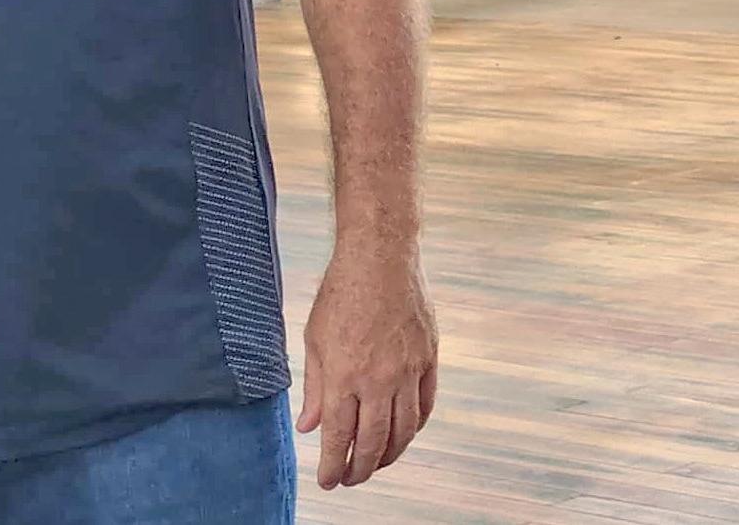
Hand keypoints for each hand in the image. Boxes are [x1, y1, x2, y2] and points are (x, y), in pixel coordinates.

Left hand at [296, 248, 436, 489]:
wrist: (381, 257)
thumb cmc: (341, 293)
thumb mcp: (315, 340)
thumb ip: (314, 388)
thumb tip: (310, 425)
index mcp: (343, 376)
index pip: (338, 437)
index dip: (333, 465)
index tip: (328, 481)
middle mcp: (377, 380)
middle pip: (373, 441)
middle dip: (360, 468)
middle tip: (351, 479)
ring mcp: (407, 371)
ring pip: (403, 430)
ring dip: (390, 454)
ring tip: (377, 463)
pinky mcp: (428, 358)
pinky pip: (425, 405)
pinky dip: (415, 426)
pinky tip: (404, 433)